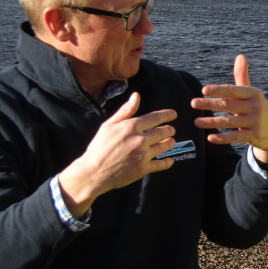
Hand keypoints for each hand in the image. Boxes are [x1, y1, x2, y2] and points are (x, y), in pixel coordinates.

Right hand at [58, 93, 176, 217]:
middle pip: (163, 132)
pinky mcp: (143, 169)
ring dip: (170, 143)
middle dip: (169, 130)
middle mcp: (139, 140)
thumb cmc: (99, 147)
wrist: (93, 171)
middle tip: (171, 130)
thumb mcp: (109, 125)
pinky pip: (160, 164)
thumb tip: (136, 96)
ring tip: (171, 141)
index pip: (155, 118)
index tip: (173, 114)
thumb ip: (125, 111)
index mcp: (131, 127)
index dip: (167, 115)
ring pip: (164, 147)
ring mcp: (142, 155)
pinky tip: (169, 160)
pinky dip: (167, 162)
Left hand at [191, 55, 267, 162]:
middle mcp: (256, 106)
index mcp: (254, 93)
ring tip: (196, 122)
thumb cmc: (256, 109)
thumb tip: (240, 56)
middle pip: (228, 105)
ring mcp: (256, 122)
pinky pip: (235, 137)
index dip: (218, 90)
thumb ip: (242, 76)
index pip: (233, 90)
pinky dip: (222, 138)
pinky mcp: (255, 136)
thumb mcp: (251, 93)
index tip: (203, 90)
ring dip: (211, 122)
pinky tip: (210, 138)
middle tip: (193, 103)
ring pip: (229, 122)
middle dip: (209, 104)